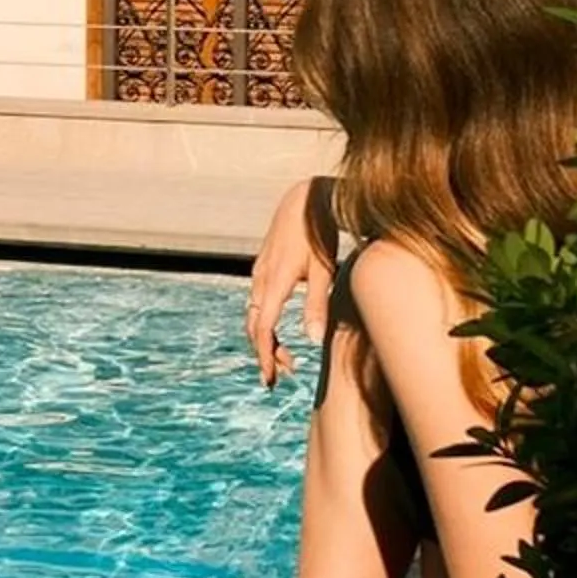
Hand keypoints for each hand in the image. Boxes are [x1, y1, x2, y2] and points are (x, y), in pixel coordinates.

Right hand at [246, 175, 335, 386]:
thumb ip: (317, 305)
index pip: (263, 328)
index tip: (271, 379)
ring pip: (254, 313)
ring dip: (266, 338)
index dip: (265, 355)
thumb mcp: (323, 270)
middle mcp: (260, 278)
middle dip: (264, 352)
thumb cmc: (318, 233)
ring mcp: (259, 271)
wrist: (305, 198)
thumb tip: (312, 341)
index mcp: (274, 282)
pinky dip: (265, 320)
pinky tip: (280, 326)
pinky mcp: (264, 265)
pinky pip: (257, 300)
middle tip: (280, 376)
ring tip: (286, 357)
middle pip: (253, 325)